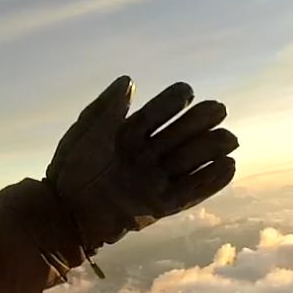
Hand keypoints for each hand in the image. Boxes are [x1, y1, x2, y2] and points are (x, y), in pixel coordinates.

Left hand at [46, 75, 237, 252]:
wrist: (63, 211)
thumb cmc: (69, 171)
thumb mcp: (86, 134)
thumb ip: (107, 108)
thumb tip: (129, 80)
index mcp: (127, 136)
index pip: (156, 115)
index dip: (172, 102)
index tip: (186, 90)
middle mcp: (145, 156)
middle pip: (179, 136)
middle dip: (199, 122)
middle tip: (218, 108)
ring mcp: (153, 180)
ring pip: (189, 162)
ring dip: (210, 149)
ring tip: (229, 137)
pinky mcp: (159, 205)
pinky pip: (190, 193)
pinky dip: (210, 181)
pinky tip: (229, 166)